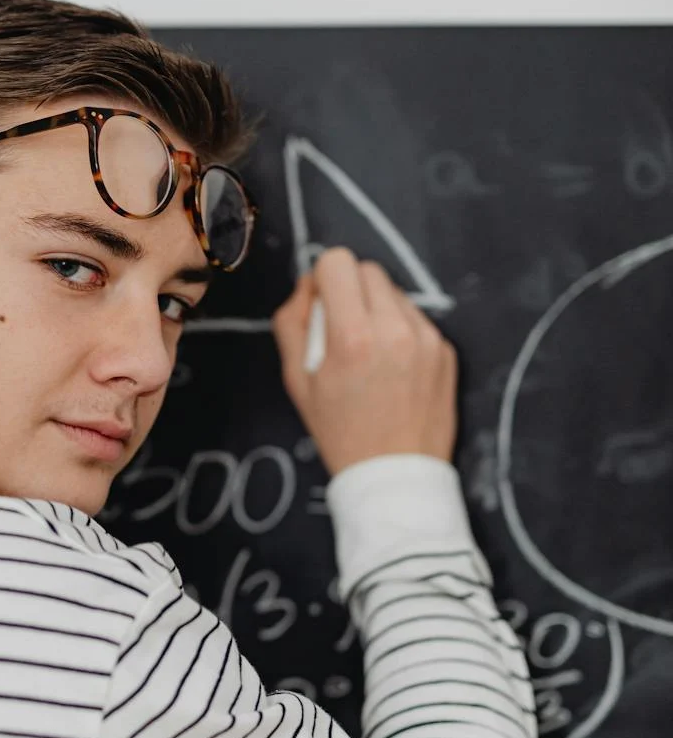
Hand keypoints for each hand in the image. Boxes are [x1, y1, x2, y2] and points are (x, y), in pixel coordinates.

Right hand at [271, 248, 457, 476]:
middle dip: (349, 290)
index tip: (321, 306)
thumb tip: (308, 286)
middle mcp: (393, 330)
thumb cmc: (341, 431)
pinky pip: (415, 318)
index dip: (322, 279)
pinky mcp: (445, 349)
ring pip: (393, 291)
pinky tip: (393, 366)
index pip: (337, 262)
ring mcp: (426, 338)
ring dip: (376, 308)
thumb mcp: (297, 381)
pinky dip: (399, 330)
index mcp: (352, 337)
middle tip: (342, 328)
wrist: (395, 475)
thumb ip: (292, 323)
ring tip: (370, 352)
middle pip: (367, 269)